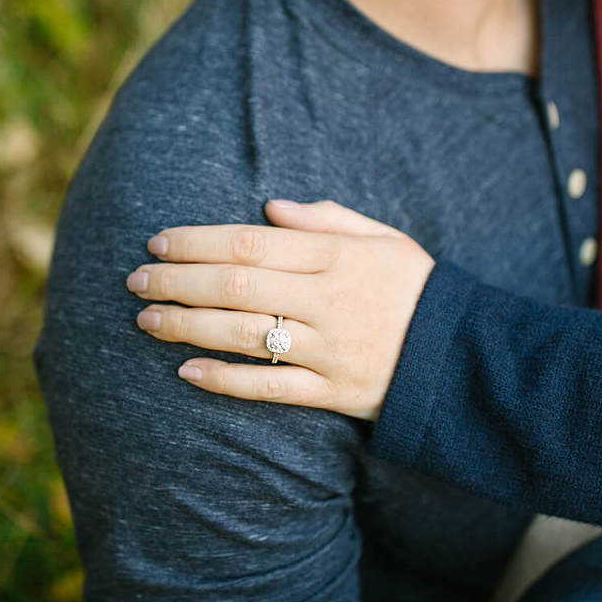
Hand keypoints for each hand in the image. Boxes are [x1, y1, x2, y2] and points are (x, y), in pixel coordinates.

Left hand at [126, 199, 434, 421]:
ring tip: (146, 320)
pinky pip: (270, 388)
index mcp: (338, 257)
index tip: (158, 241)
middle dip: (178, 281)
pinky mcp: (334, 393)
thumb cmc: (416, 288)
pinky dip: (226, 380)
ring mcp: (330, 349)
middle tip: (136, 279)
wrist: (466, 358)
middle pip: (237, 286)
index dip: (197, 241)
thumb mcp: (383, 238)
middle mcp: (329, 301)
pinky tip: (186, 372)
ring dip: (187, 327)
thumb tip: (268, 207)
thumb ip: (326, 218)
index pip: (251, 244)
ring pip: (244, 336)